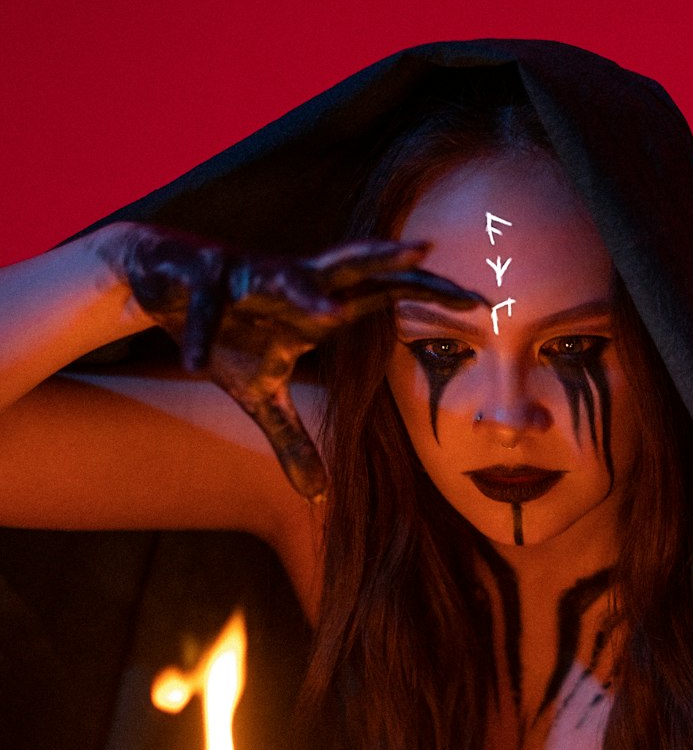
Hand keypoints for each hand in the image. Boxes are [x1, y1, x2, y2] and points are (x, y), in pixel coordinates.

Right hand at [105, 225, 481, 499]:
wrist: (159, 282)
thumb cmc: (225, 333)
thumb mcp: (259, 394)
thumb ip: (291, 441)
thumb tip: (317, 497)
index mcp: (321, 307)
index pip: (386, 295)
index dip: (428, 294)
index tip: (477, 301)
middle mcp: (294, 283)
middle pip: (350, 267)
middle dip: (387, 260)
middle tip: (430, 253)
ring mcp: (246, 276)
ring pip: (279, 279)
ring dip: (302, 294)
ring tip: (328, 312)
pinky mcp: (199, 278)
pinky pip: (202, 308)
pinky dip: (200, 332)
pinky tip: (195, 360)